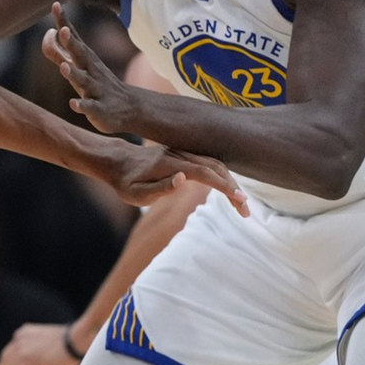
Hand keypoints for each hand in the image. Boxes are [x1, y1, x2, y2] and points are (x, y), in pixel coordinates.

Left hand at [0, 321, 80, 364]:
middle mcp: (20, 339)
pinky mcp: (25, 361)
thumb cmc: (75, 342)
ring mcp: (21, 349)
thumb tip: (42, 362)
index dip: (7, 362)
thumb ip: (41, 352)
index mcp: (25, 333)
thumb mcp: (52, 345)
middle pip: (6, 360)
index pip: (12, 350)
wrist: (78, 339)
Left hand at [44, 3, 137, 133]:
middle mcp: (91, 71)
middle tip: (63, 30)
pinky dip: (82, 105)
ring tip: (64, 67)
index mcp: (86, 60)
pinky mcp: (99, 109)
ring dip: (74, 74)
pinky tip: (73, 104)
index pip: (74, 38)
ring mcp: (96, 90)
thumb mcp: (80, 68)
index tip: (56, 4)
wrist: (130, 109)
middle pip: (81, 55)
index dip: (64, 22)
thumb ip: (60, 53)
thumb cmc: (99, 85)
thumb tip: (48, 35)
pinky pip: (90, 107)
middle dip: (72, 43)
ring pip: (84, 81)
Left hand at [103, 139, 246, 210]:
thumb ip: (159, 188)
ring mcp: (184, 152)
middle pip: (216, 168)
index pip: (205, 173)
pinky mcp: (185, 155)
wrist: (119, 162)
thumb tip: (183, 179)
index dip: (224, 186)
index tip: (240, 200)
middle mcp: (181, 154)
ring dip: (231, 183)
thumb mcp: (135, 193)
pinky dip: (223, 176)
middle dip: (234, 188)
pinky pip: (209, 163)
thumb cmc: (126, 182)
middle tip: (245, 212)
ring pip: (216, 164)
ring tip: (240, 204)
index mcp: (171, 164)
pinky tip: (229, 189)